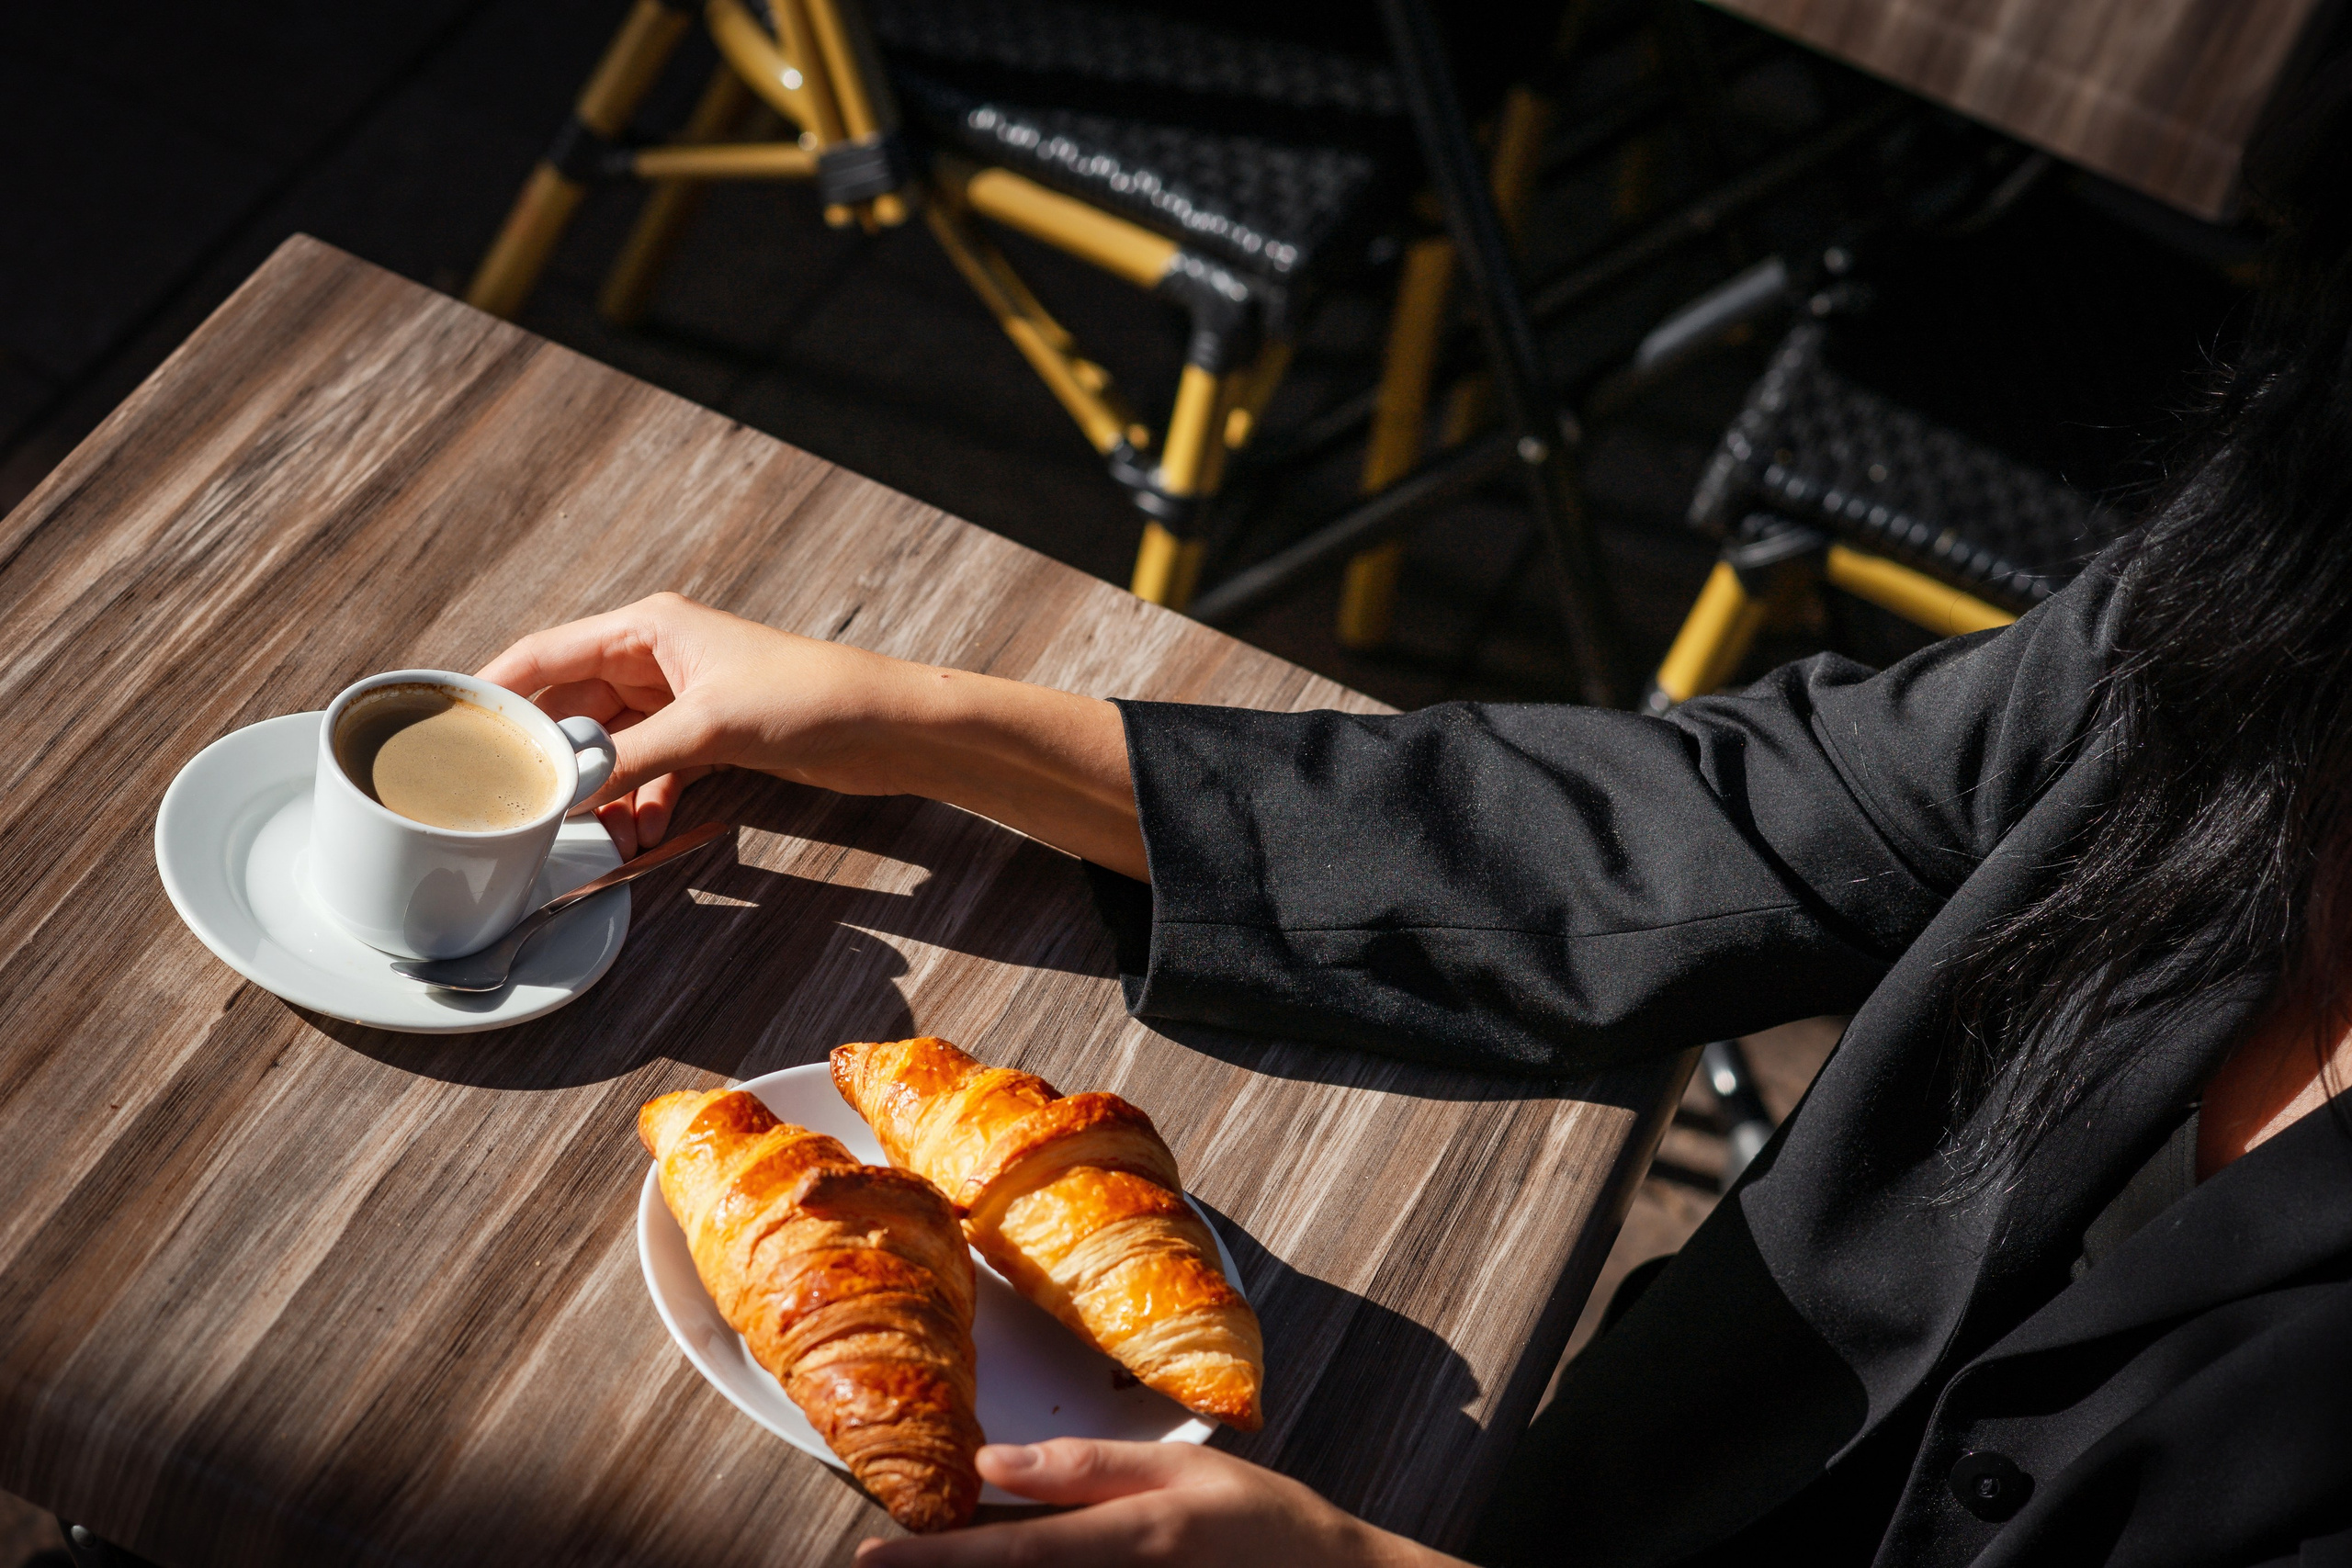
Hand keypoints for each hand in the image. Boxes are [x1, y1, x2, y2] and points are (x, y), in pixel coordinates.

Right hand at [478, 593, 1144, 875]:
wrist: (891, 725)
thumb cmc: (812, 698)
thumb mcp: (709, 728)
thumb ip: (630, 760)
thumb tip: (566, 792)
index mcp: (649, 627)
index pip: (544, 654)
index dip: (492, 692)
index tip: (448, 731)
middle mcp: (659, 656)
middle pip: (572, 705)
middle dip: (546, 754)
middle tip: (508, 799)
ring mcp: (685, 699)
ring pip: (611, 746)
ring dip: (598, 789)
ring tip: (586, 831)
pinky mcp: (712, 737)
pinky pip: (652, 771)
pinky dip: (643, 801)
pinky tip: (643, 832)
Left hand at [854, 1440, 1462, 1567]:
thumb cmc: (1260, 1522)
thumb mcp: (1179, 1472)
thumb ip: (1085, 1469)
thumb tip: (993, 1465)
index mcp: (1126, 1542)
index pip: (1008, 1555)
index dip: (932, 1561)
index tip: (868, 1559)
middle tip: (879, 1560)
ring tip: (931, 1557)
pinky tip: (1003, 1561)